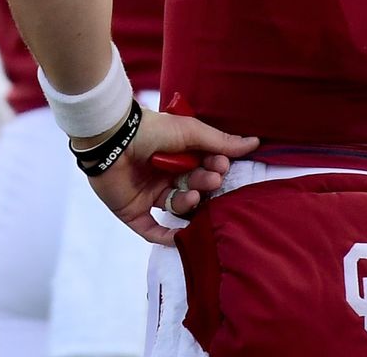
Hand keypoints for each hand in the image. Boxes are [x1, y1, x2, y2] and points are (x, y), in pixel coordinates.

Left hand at [77, 108, 259, 245]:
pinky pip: (152, 230)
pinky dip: (166, 236)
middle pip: (192, 188)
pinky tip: (181, 236)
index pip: (203, 168)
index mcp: (176, 156)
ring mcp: (148, 194)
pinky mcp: (133, 211)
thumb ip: (220, 141)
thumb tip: (253, 143)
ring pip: (176, 207)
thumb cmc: (152, 130)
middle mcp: (164, 176)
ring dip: (189, 204)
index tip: (222, 165)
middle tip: (211, 179)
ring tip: (193, 194)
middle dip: (204, 184)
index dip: (215, 168)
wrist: (113, 138)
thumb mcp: (190, 132)